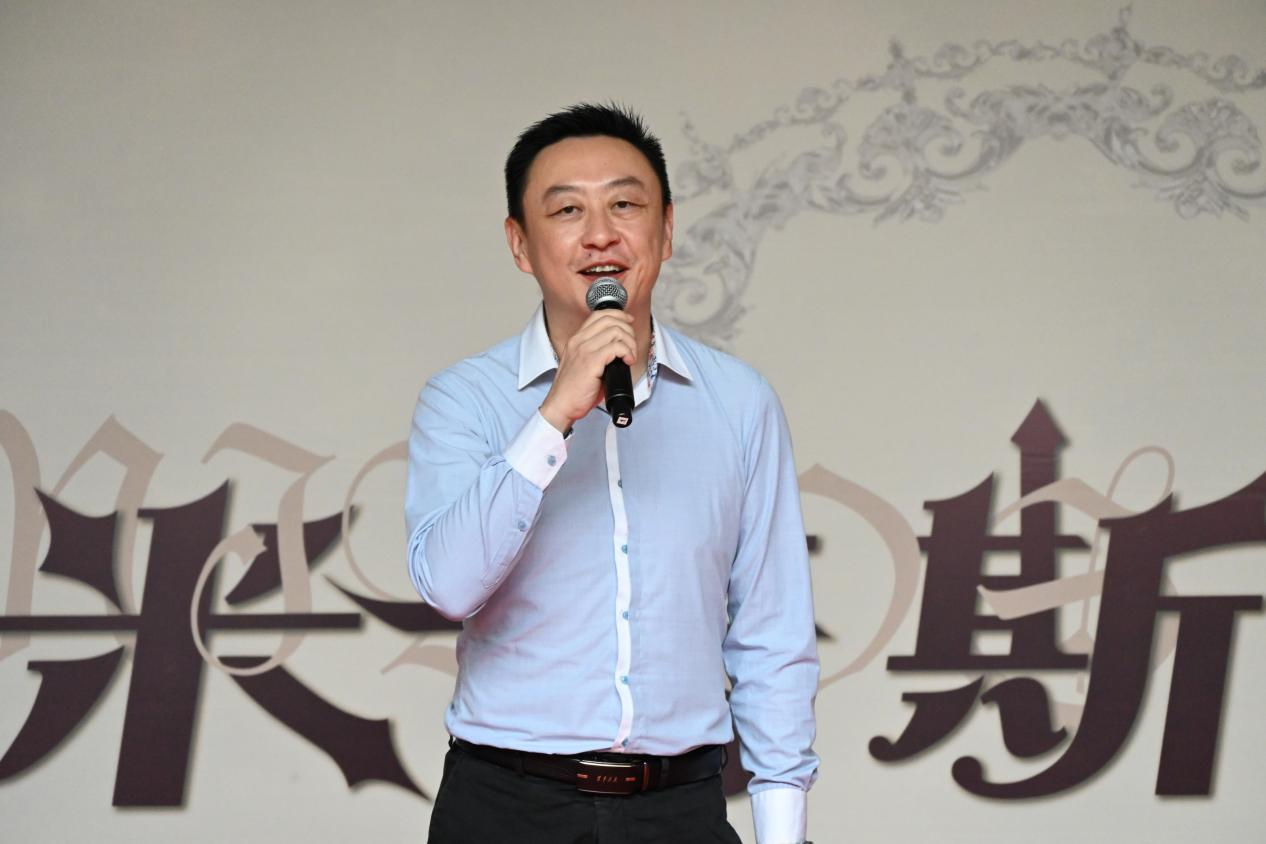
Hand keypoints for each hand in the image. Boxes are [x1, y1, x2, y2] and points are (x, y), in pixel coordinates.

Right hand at [539, 309, 635, 432]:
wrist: (561, 406)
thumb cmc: (573, 390)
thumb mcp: (583, 365)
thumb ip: (596, 353)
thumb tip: (619, 349)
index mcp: (576, 340)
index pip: (599, 315)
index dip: (618, 315)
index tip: (629, 322)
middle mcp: (579, 341)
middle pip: (610, 320)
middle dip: (628, 330)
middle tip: (631, 346)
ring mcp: (584, 350)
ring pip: (616, 331)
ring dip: (629, 343)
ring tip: (629, 356)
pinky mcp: (591, 362)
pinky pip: (616, 347)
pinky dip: (627, 352)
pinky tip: (627, 362)